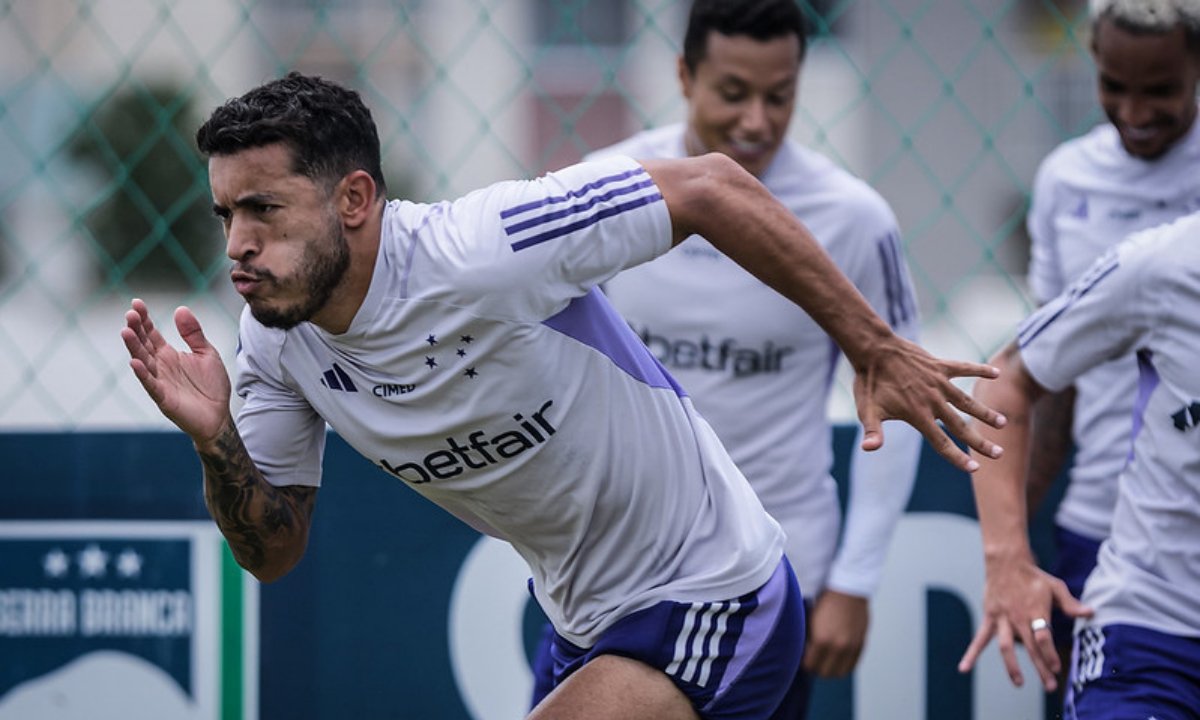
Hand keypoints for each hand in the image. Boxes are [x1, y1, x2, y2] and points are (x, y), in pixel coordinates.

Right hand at [120, 299, 232, 444]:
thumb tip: (180, 309)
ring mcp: (160, 381)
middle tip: (130, 313)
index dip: (144, 319)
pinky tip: (135, 363)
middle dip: (136, 329)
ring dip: (134, 348)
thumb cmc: (211, 385)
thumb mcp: (206, 353)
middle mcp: (160, 366)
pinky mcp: (163, 398)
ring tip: (126, 331)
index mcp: (169, 354)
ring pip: (142, 362)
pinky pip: (151, 385)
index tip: (136, 303)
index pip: (151, 333)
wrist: (219, 415)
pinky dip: (142, 374)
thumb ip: (193, 333)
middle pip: (143, 345)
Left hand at [803, 590, 868, 677]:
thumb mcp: (810, 620)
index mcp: (822, 640)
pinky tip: (837, 658)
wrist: (847, 589)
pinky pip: (852, 665)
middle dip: (817, 669)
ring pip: (840, 672)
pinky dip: (844, 665)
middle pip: (825, 673)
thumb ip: (808, 639)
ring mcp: (851, 647)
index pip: (810, 666)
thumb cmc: (826, 601)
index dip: (805, 664)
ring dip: (831, 670)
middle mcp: (838, 646)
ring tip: (826, 662)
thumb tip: (804, 654)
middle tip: (813, 662)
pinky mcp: (861, 644)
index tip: (803, 659)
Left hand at [852, 336, 1004, 471]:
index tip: (975, 468)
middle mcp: (933, 400)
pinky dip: (980, 370)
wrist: (873, 349)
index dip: (957, 457)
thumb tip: (868, 449)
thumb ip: (872, 431)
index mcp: (917, 415)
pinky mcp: (939, 365)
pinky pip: (964, 368)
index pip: (941, 442)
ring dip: (985, 412)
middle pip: (960, 426)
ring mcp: (938, 382)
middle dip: (980, 442)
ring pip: (967, 401)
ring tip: (1002, 422)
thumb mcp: (867, 409)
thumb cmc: (869, 381)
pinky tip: (996, 373)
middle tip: (999, 453)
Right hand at [956, 554, 1091, 691]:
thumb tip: (1091, 613)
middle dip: (1041, 668)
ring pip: (1006, 647)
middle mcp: (1019, 617)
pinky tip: (964, 668)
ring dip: (1012, 666)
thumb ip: (1070, 604)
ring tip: (1019, 683)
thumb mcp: (1055, 587)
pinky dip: (971, 653)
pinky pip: (980, 638)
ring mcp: (1003, 619)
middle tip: (1050, 686)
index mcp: (1036, 610)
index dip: (1050, 654)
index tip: (1057, 669)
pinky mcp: (990, 618)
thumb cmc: (1032, 576)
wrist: (1006, 562)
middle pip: (1030, 647)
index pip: (1043, 636)